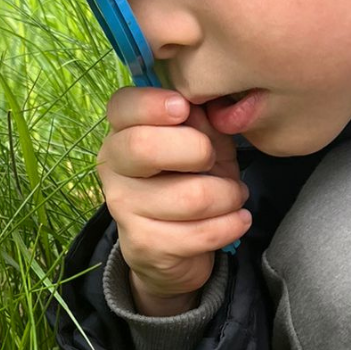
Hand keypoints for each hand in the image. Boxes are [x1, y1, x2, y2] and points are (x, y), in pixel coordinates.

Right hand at [97, 87, 250, 312]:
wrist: (176, 246)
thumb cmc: (190, 178)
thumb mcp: (202, 141)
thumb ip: (202, 119)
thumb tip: (206, 105)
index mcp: (122, 131)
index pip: (121, 107)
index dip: (152, 103)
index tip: (183, 108)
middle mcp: (113, 167)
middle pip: (144, 147)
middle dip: (198, 150)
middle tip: (214, 161)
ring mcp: (123, 207)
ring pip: (190, 196)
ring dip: (228, 196)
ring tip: (234, 195)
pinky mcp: (143, 244)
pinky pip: (201, 233)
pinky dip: (231, 225)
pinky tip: (236, 220)